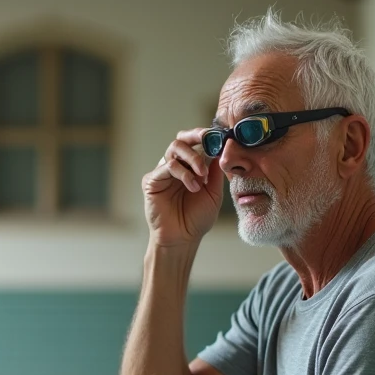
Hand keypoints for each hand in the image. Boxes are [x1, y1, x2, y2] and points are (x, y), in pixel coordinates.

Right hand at [142, 127, 225, 247]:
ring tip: (201, 178)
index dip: (205, 136)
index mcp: (189, 168)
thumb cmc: (197, 219)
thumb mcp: (214, 192)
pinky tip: (192, 187)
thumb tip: (222, 148)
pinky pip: (166, 167)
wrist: (183, 239)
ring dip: (192, 159)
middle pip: (181, 140)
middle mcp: (175, 167)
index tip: (219, 134)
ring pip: (174, 149)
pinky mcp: (152, 181)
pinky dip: (182, 173)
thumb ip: (215, 171)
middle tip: (208, 140)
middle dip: (196, 137)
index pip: (194, 144)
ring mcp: (162, 173)